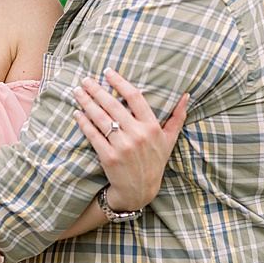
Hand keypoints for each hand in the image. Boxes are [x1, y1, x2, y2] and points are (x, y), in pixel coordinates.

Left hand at [74, 70, 188, 212]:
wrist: (140, 190)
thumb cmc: (154, 162)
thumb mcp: (170, 139)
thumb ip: (178, 116)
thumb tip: (186, 95)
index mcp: (152, 127)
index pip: (135, 97)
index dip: (120, 83)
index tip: (108, 72)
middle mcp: (138, 134)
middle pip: (114, 105)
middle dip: (97, 90)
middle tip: (86, 80)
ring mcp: (122, 146)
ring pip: (101, 118)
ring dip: (87, 103)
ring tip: (78, 91)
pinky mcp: (109, 157)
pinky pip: (93, 135)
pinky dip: (84, 122)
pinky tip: (77, 113)